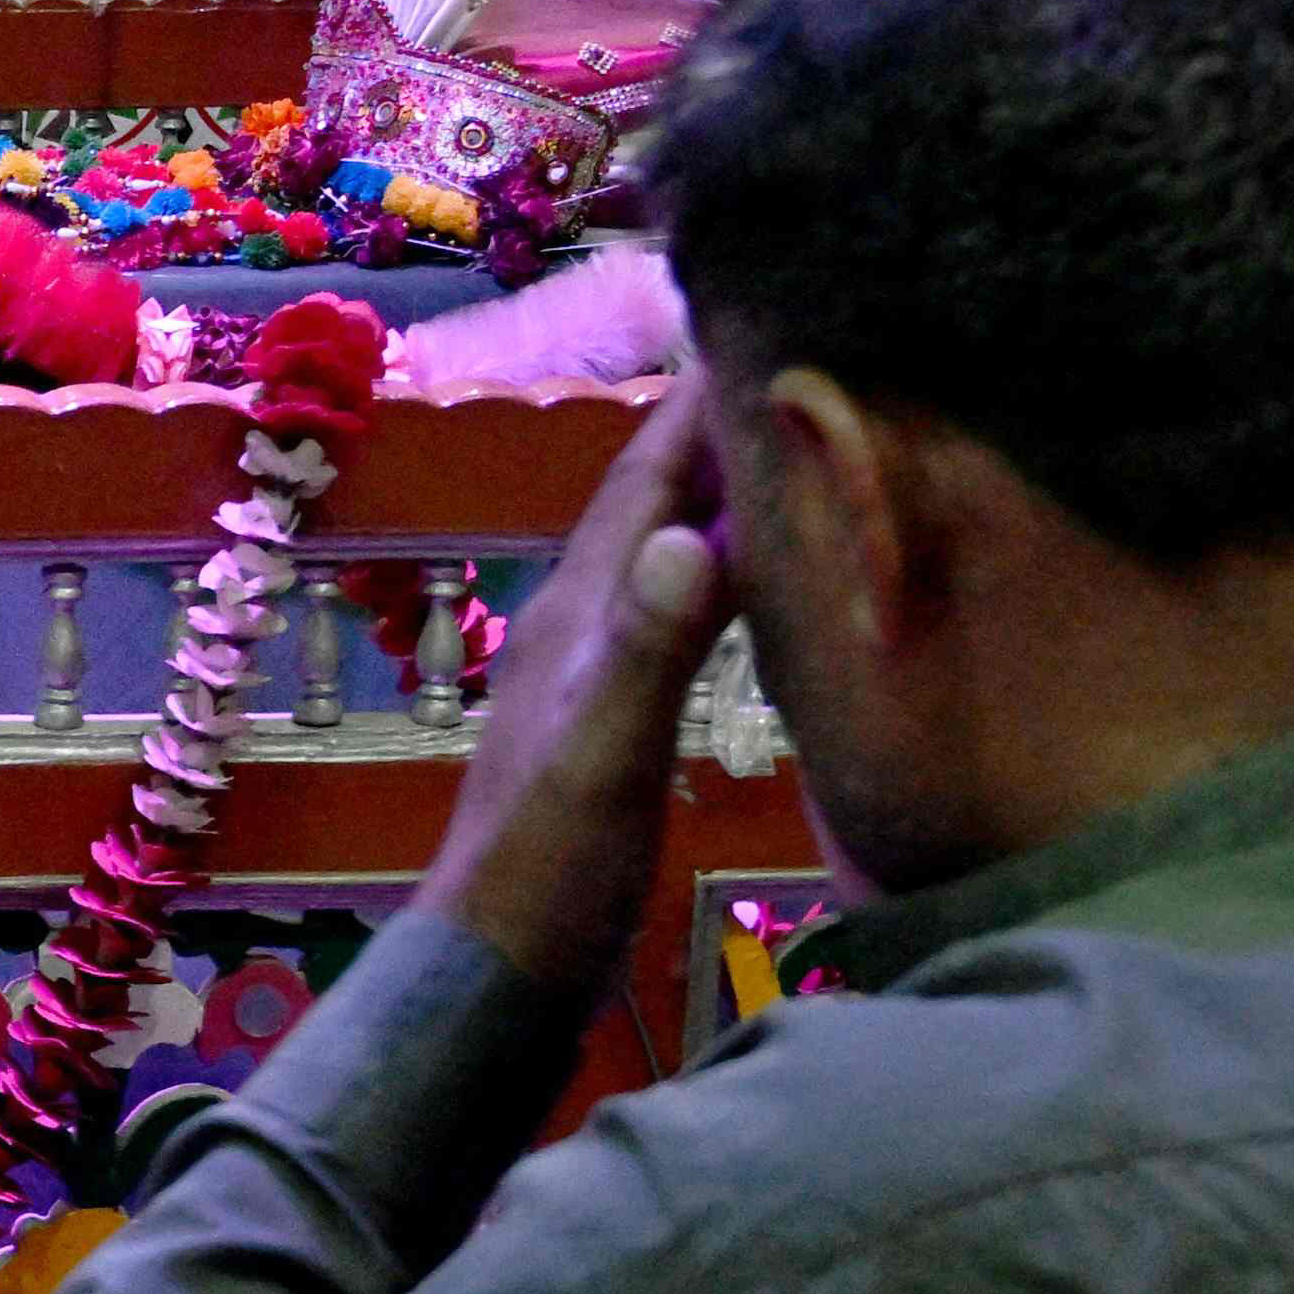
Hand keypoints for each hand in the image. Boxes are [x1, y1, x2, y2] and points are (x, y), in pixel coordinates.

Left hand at [410, 384, 735, 999]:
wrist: (498, 970)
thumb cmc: (549, 867)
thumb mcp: (605, 755)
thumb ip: (646, 648)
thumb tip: (689, 533)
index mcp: (575, 609)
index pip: (641, 476)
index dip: (694, 403)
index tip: (755, 323)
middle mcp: (576, 621)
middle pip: (651, 501)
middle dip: (714, 432)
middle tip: (795, 368)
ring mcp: (590, 670)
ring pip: (661, 554)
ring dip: (716, 501)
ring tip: (790, 456)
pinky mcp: (610, 720)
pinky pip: (673, 616)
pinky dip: (716, 580)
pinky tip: (752, 589)